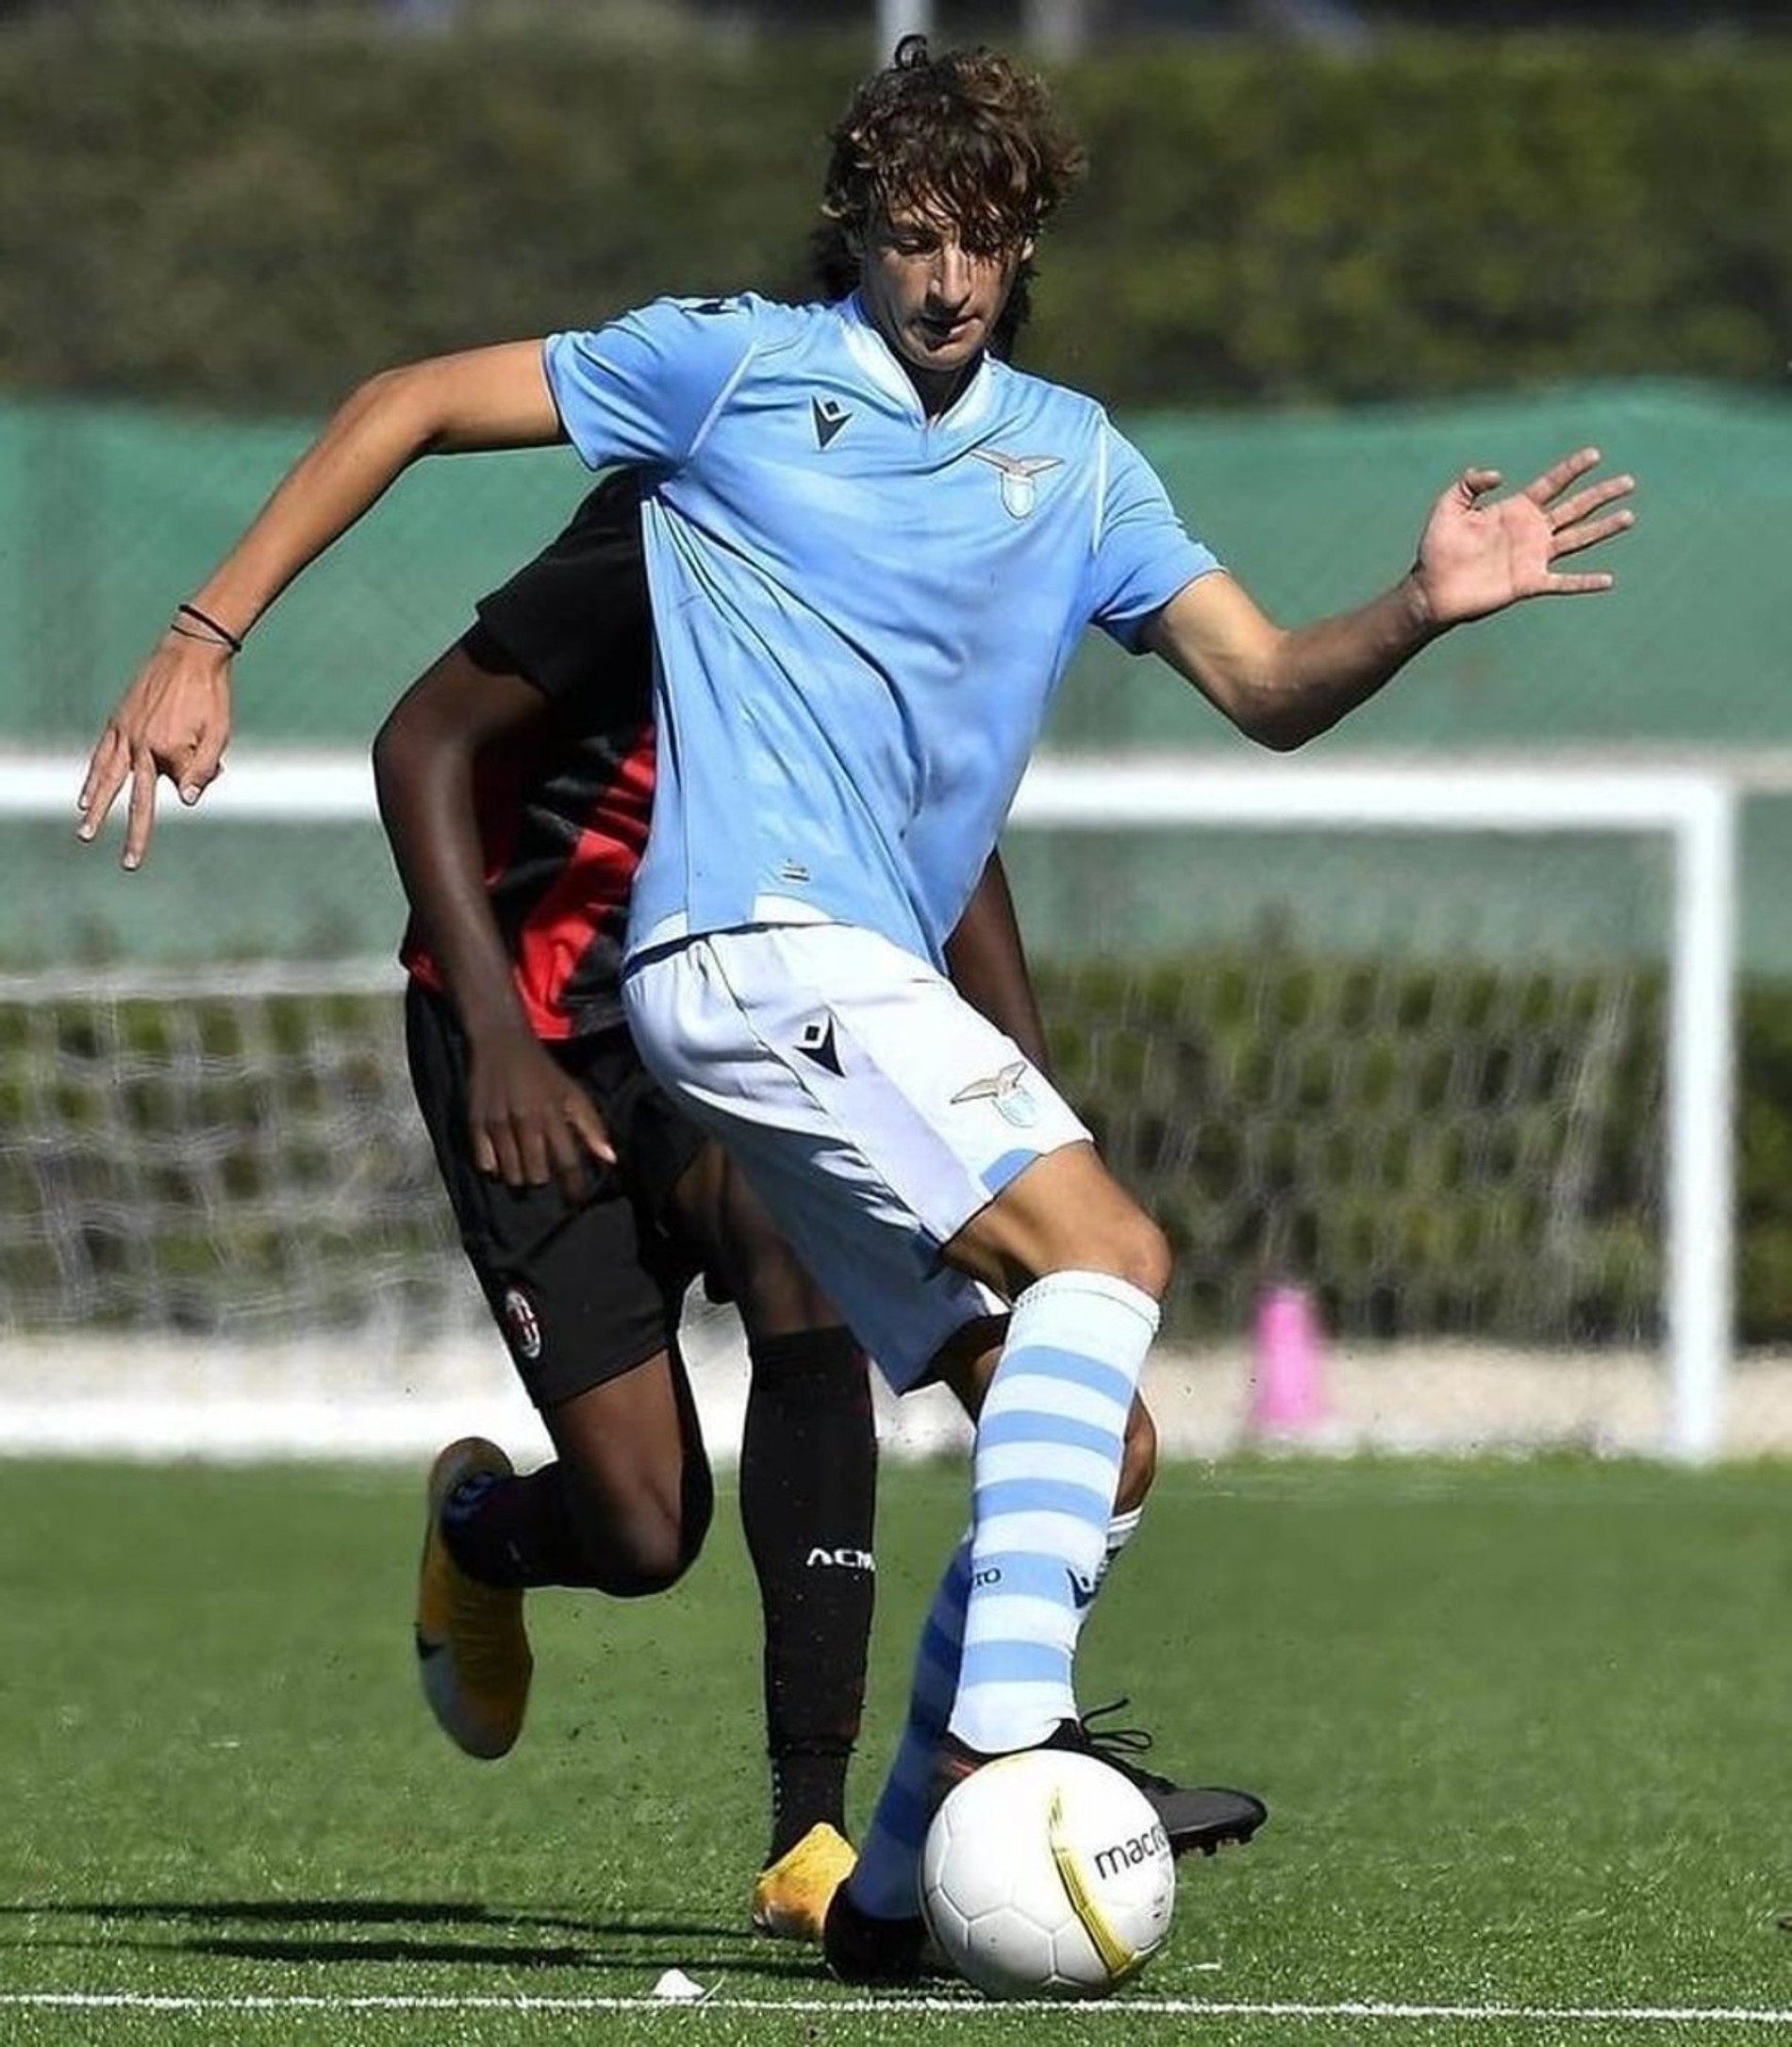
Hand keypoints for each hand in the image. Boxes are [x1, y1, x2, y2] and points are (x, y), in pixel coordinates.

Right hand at [77, 632, 234, 868]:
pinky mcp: (118, 722)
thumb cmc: (212, 696)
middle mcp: (140, 745)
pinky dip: (93, 777)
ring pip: (108, 779)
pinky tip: (85, 795)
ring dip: (98, 807)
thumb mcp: (219, 733)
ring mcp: (125, 733)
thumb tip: (185, 801)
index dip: (195, 782)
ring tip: (86, 831)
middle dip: (135, 833)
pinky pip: (102, 756)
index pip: (175, 788)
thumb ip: (203, 769)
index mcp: (167, 749)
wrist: (191, 653)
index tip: (206, 769)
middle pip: (136, 799)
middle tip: (130, 864)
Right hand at [467, 1030, 616, 1203]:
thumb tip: (611, 1159)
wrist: (501, 1044)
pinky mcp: (475, 1124)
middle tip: (544, 1172)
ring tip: (523, 1166)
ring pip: (511, 1174)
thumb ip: (591, 1126)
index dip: (573, 1187)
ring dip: (520, 1176)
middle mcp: (526, 1122)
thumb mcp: (572, 1092)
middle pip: (537, 1175)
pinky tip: (501, 1158)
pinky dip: (494, 1167)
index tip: (575, 1200)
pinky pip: (484, 1164)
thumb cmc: (542, 1071)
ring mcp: (499, 1124)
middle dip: (543, 1180)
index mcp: (553, 1115)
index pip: (567, 1163)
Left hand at [1413, 446, 1635, 630]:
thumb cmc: (1437, 548)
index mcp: (1516, 509)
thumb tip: (1499, 474)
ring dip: (1604, 529)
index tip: (1595, 454)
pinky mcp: (1529, 583)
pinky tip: (1608, 581)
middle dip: (1602, 494)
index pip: (1552, 484)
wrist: (1433, 589)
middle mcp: (1531, 531)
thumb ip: (1469, 484)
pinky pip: (1563, 582)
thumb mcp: (1448, 506)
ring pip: (1578, 538)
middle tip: (1630, 481)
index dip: (1573, 469)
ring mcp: (1533, 557)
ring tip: (1629, 517)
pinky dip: (1585, 582)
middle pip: (1576, 508)